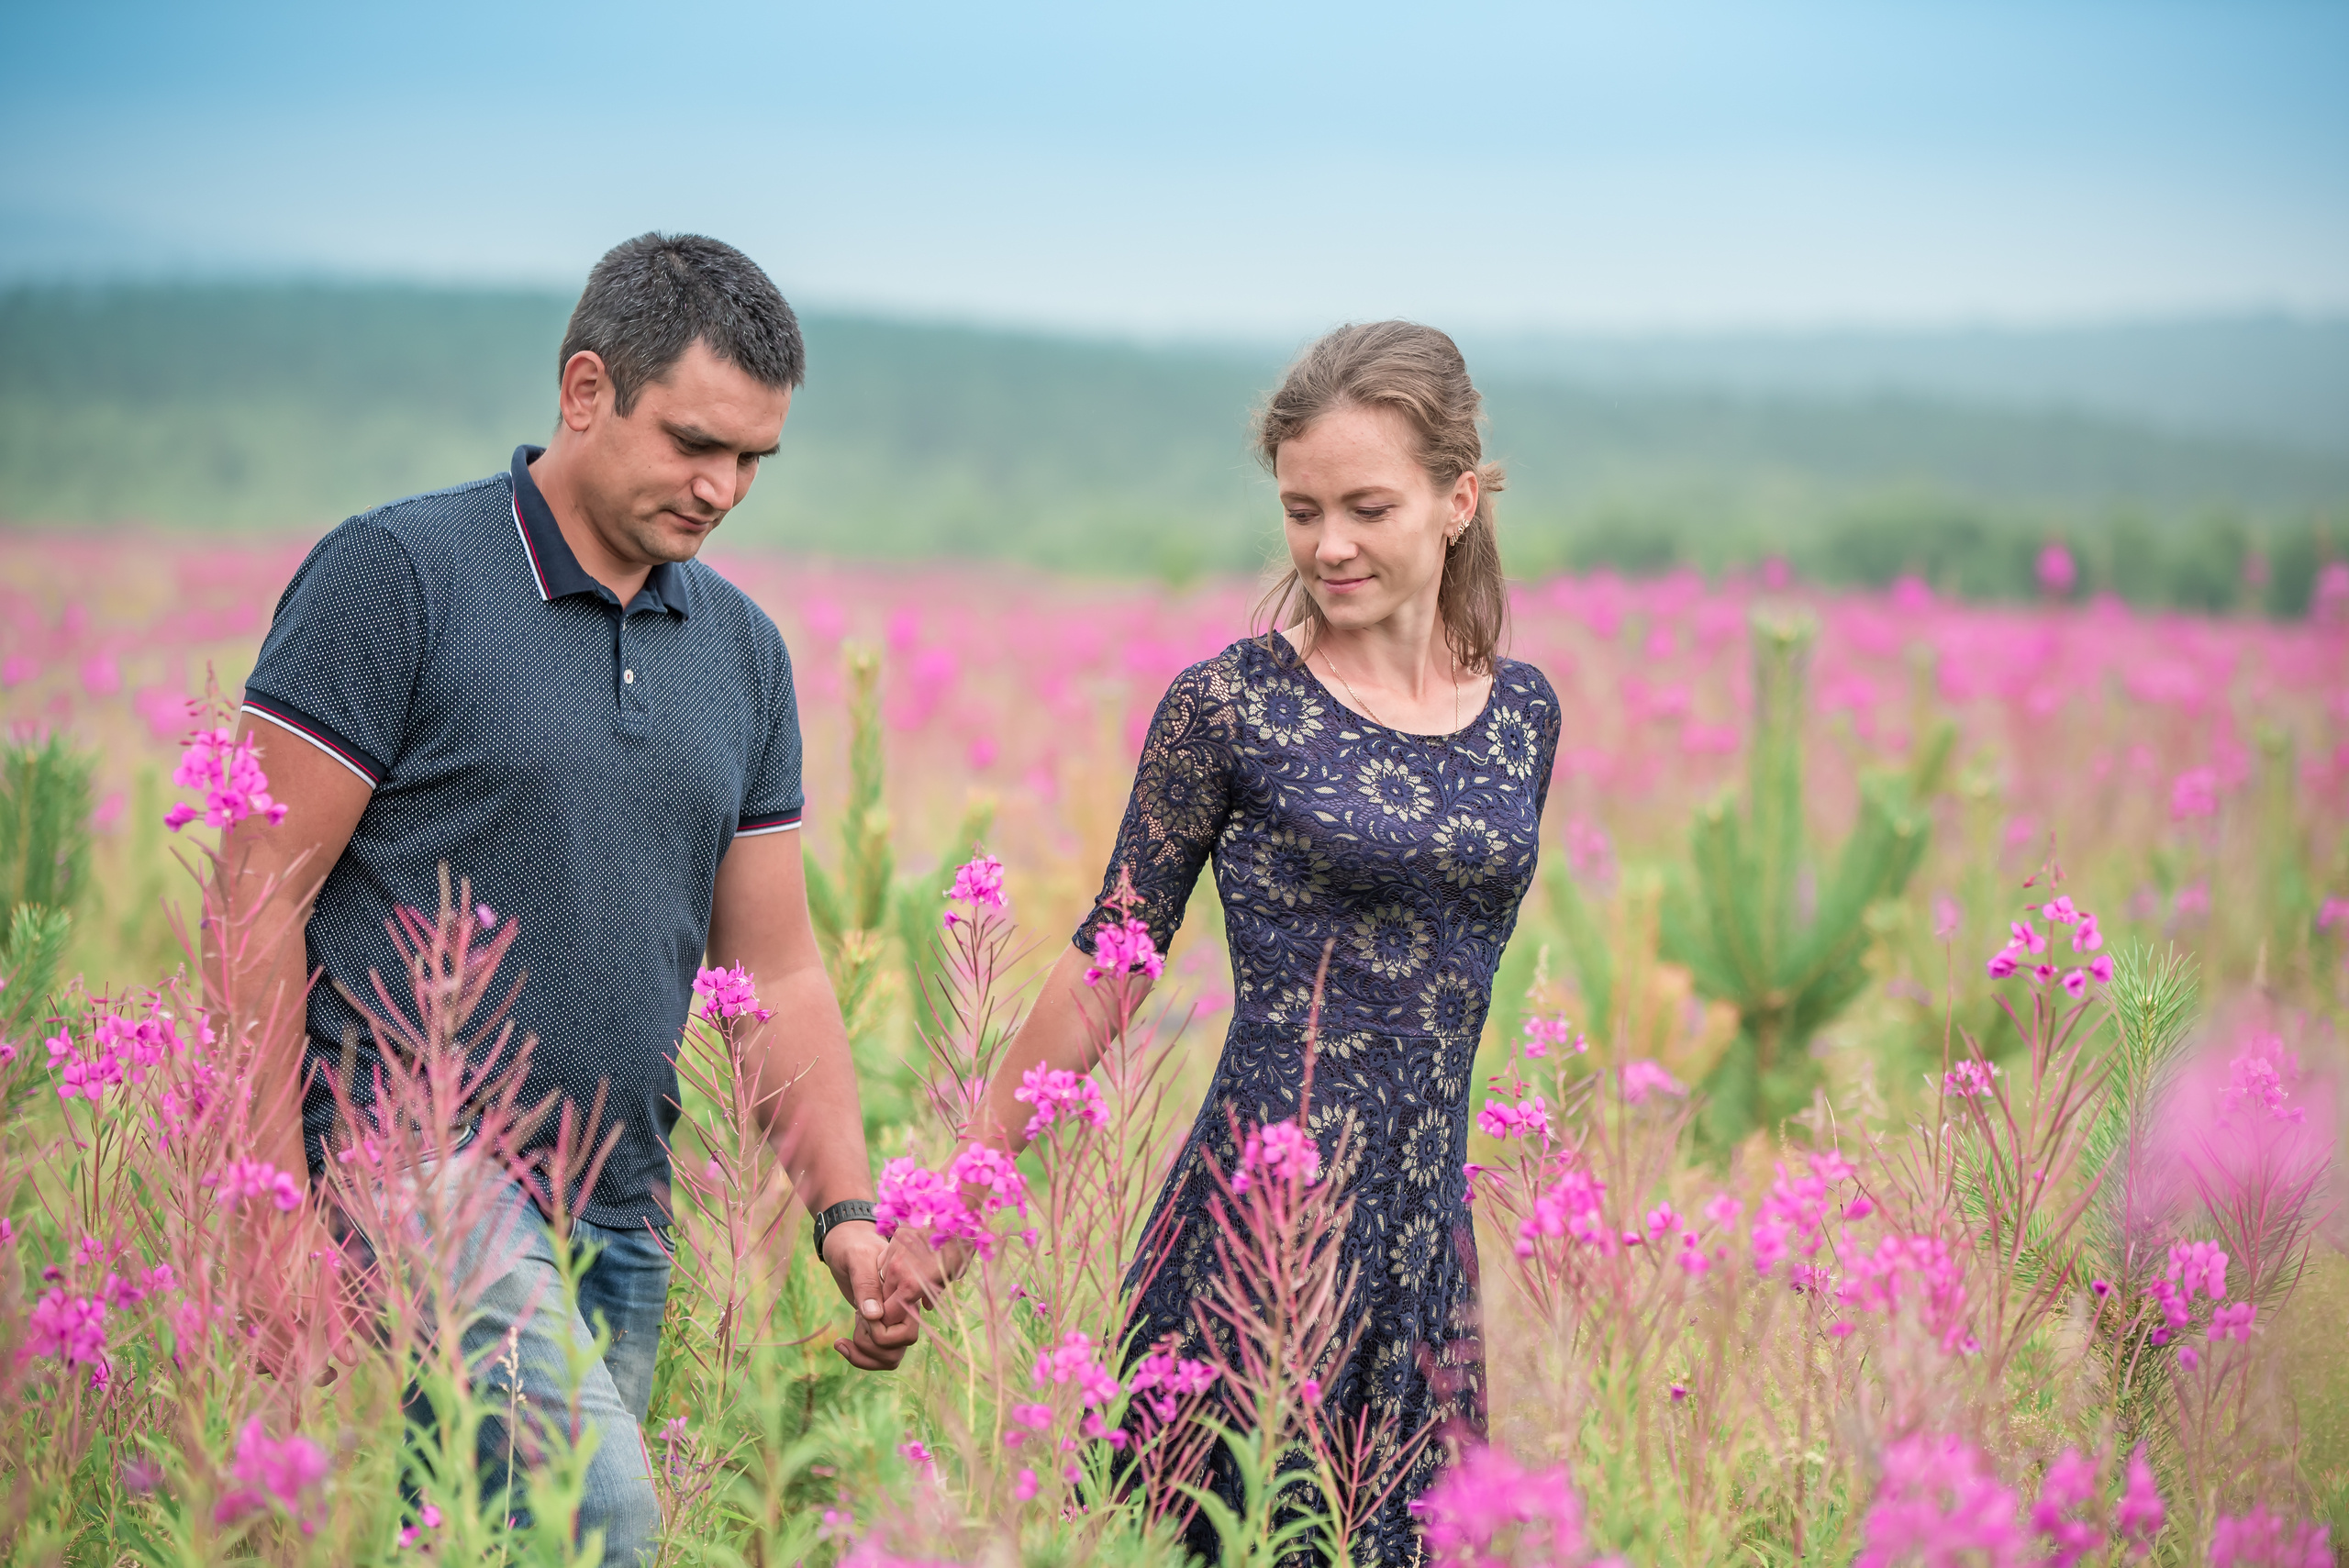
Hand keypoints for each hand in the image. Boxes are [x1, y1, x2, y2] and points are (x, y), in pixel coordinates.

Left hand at [821, 1221, 919, 1369]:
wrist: (845, 1240)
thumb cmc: (851, 1243)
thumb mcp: (856, 1257)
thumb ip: (866, 1283)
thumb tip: (874, 1316)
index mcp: (905, 1293)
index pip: (904, 1332)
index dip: (878, 1332)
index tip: (859, 1313)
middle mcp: (903, 1309)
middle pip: (899, 1348)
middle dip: (871, 1346)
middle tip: (855, 1322)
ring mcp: (891, 1319)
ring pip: (891, 1357)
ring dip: (865, 1356)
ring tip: (845, 1339)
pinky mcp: (879, 1326)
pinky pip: (880, 1354)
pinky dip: (861, 1357)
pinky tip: (841, 1342)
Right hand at [879, 1227, 970, 1316]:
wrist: (954, 1210)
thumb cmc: (959, 1245)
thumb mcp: (951, 1274)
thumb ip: (934, 1292)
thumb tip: (926, 1305)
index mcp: (910, 1285)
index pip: (889, 1314)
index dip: (892, 1320)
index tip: (900, 1320)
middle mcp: (896, 1271)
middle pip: (883, 1298)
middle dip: (890, 1304)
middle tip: (905, 1303)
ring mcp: (893, 1253)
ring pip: (882, 1278)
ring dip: (890, 1284)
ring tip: (905, 1283)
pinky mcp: (894, 1238)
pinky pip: (885, 1260)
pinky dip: (891, 1266)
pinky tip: (903, 1265)